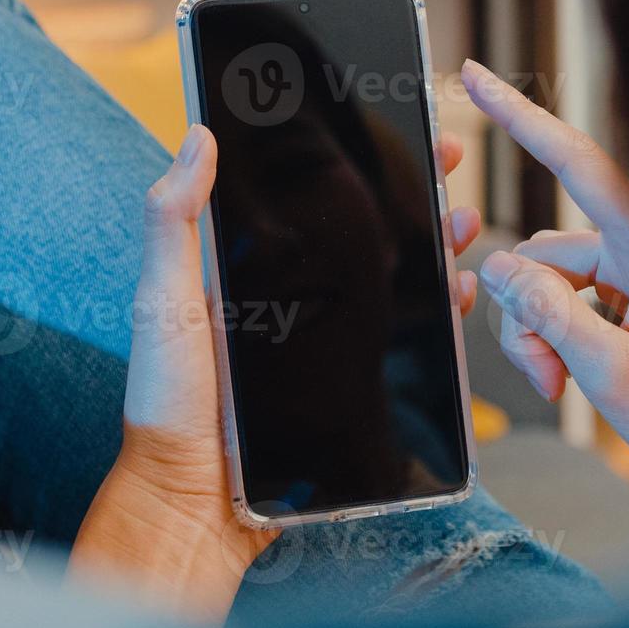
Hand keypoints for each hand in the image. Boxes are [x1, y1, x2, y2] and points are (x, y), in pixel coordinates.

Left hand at [70, 124, 482, 622]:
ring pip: (394, 286)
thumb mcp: (166, 302)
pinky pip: (405, 348)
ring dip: (434, 249)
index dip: (353, 159)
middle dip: (413, 194)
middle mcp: (293, 303)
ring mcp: (326, 348)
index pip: (311, 199)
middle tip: (449, 159)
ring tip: (462, 225)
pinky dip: (437, 319)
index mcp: (249, 272)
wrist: (194, 506)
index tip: (391, 121)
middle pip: (365, 235)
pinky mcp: (351, 392)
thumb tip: (196, 136)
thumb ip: (173, 223)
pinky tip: (457, 298)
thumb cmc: (168, 404)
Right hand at [460, 60, 628, 545]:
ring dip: (542, 333)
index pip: (573, 159)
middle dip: (524, 310)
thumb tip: (500, 268)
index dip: (517, 114)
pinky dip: (564, 340)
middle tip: (543, 377)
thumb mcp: (609, 371)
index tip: (475, 73)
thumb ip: (546, 314)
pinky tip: (577, 382)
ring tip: (562, 387)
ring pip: (555, 282)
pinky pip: (578, 304)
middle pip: (547, 249)